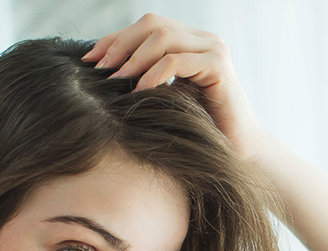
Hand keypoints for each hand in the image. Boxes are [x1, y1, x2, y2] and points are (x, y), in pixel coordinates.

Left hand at [82, 13, 266, 158]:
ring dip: (134, 58)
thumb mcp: (167, 96)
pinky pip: (176, 61)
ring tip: (115, 80)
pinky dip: (153, 74)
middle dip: (120, 43)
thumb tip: (103, 69)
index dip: (116, 37)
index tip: (90, 59)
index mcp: (192, 41)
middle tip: (100, 68)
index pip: (148, 25)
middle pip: (153, 24)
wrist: (237, 150)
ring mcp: (214, 50)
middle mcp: (204, 39)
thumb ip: (146, 76)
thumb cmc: (200, 128)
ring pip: (163, 37)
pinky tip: (140, 91)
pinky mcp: (219, 67)